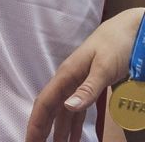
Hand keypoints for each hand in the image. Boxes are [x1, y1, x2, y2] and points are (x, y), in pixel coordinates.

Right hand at [27, 8, 143, 141]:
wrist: (130, 29)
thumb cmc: (116, 44)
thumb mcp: (103, 67)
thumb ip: (87, 89)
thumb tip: (68, 107)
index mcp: (66, 75)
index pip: (45, 103)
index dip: (36, 122)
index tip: (30, 140)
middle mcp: (68, 80)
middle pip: (51, 109)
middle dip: (42, 128)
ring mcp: (78, 83)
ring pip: (64, 111)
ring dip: (59, 130)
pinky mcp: (90, 85)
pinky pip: (78, 110)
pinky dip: (74, 124)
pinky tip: (75, 136)